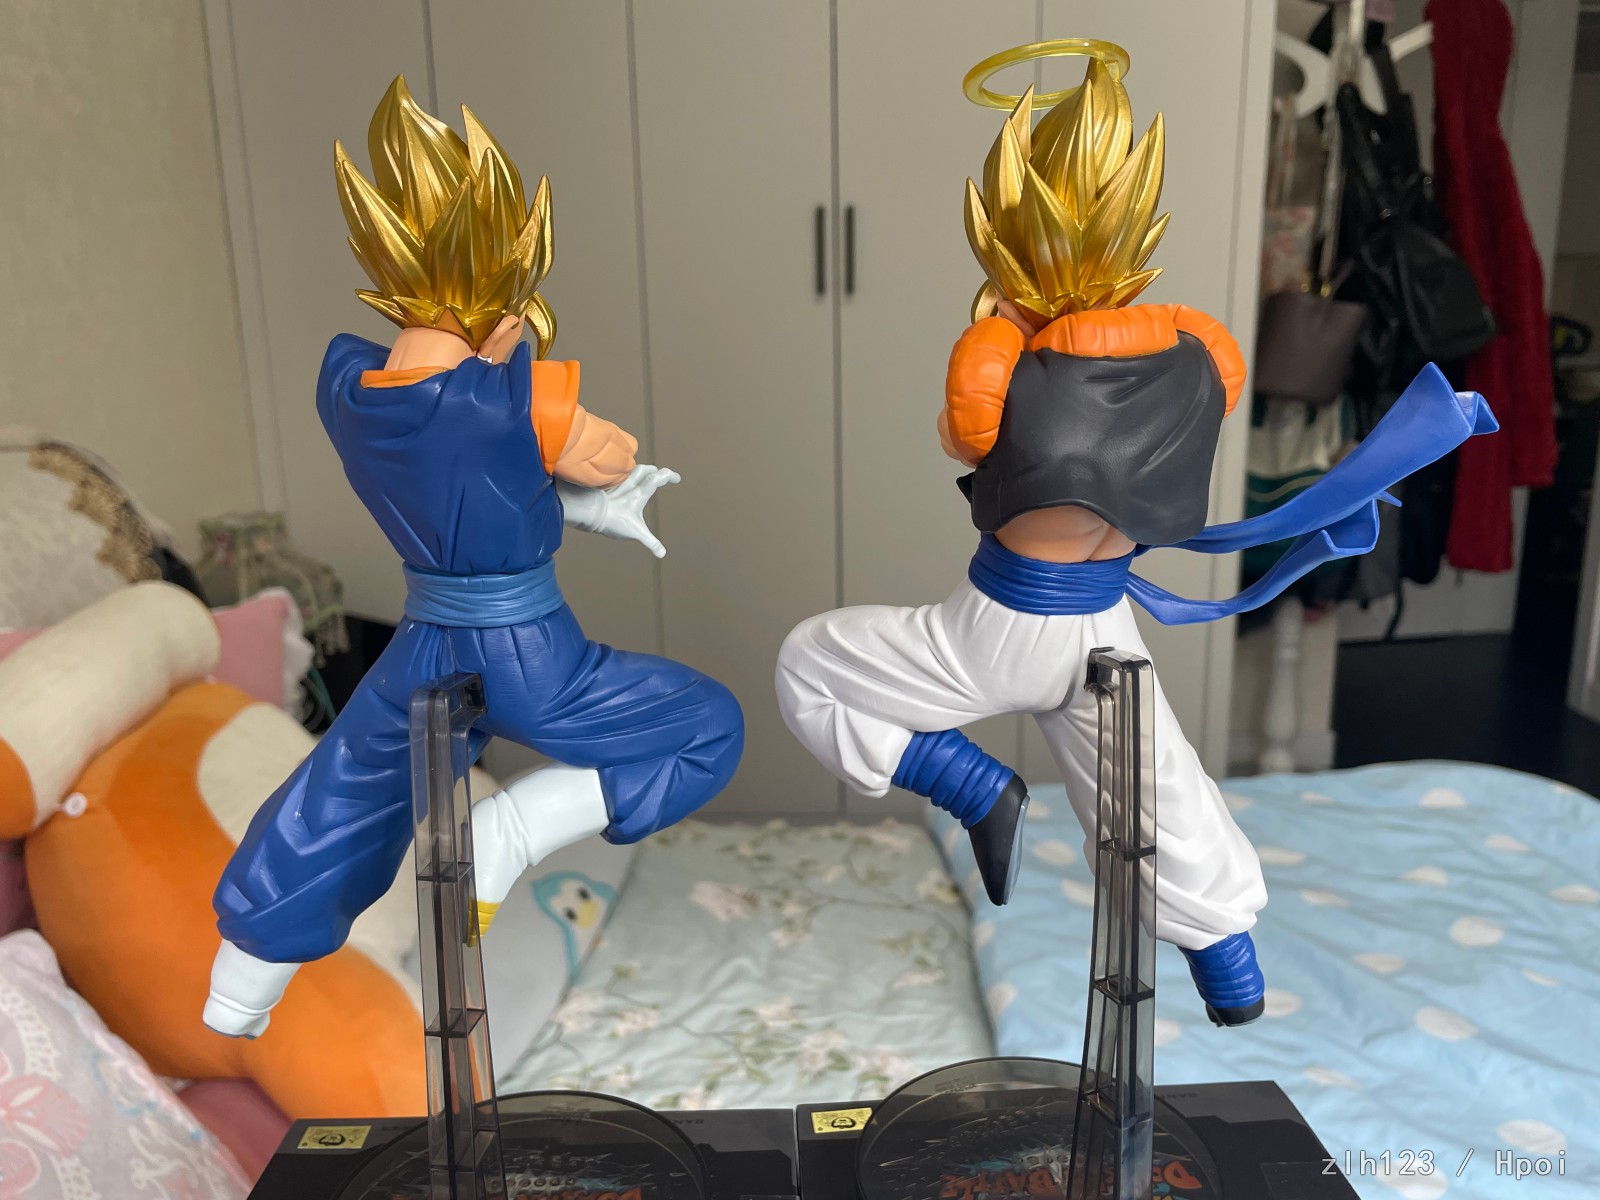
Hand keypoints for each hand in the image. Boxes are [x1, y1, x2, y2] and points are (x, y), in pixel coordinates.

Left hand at [558, 465, 679, 556]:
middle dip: (656, 471)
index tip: (677, 479)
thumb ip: (650, 542)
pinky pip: (619, 478)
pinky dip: (626, 478)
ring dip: (642, 472)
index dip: (669, 475)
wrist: (590, 513)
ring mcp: (617, 486)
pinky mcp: (608, 489)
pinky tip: (625, 486)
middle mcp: (629, 487)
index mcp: (639, 495)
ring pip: (632, 471)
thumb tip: (662, 554)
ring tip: (646, 477)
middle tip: (662, 476)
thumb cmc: (613, 521)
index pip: (657, 478)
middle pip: (645, 470)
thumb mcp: (636, 533)